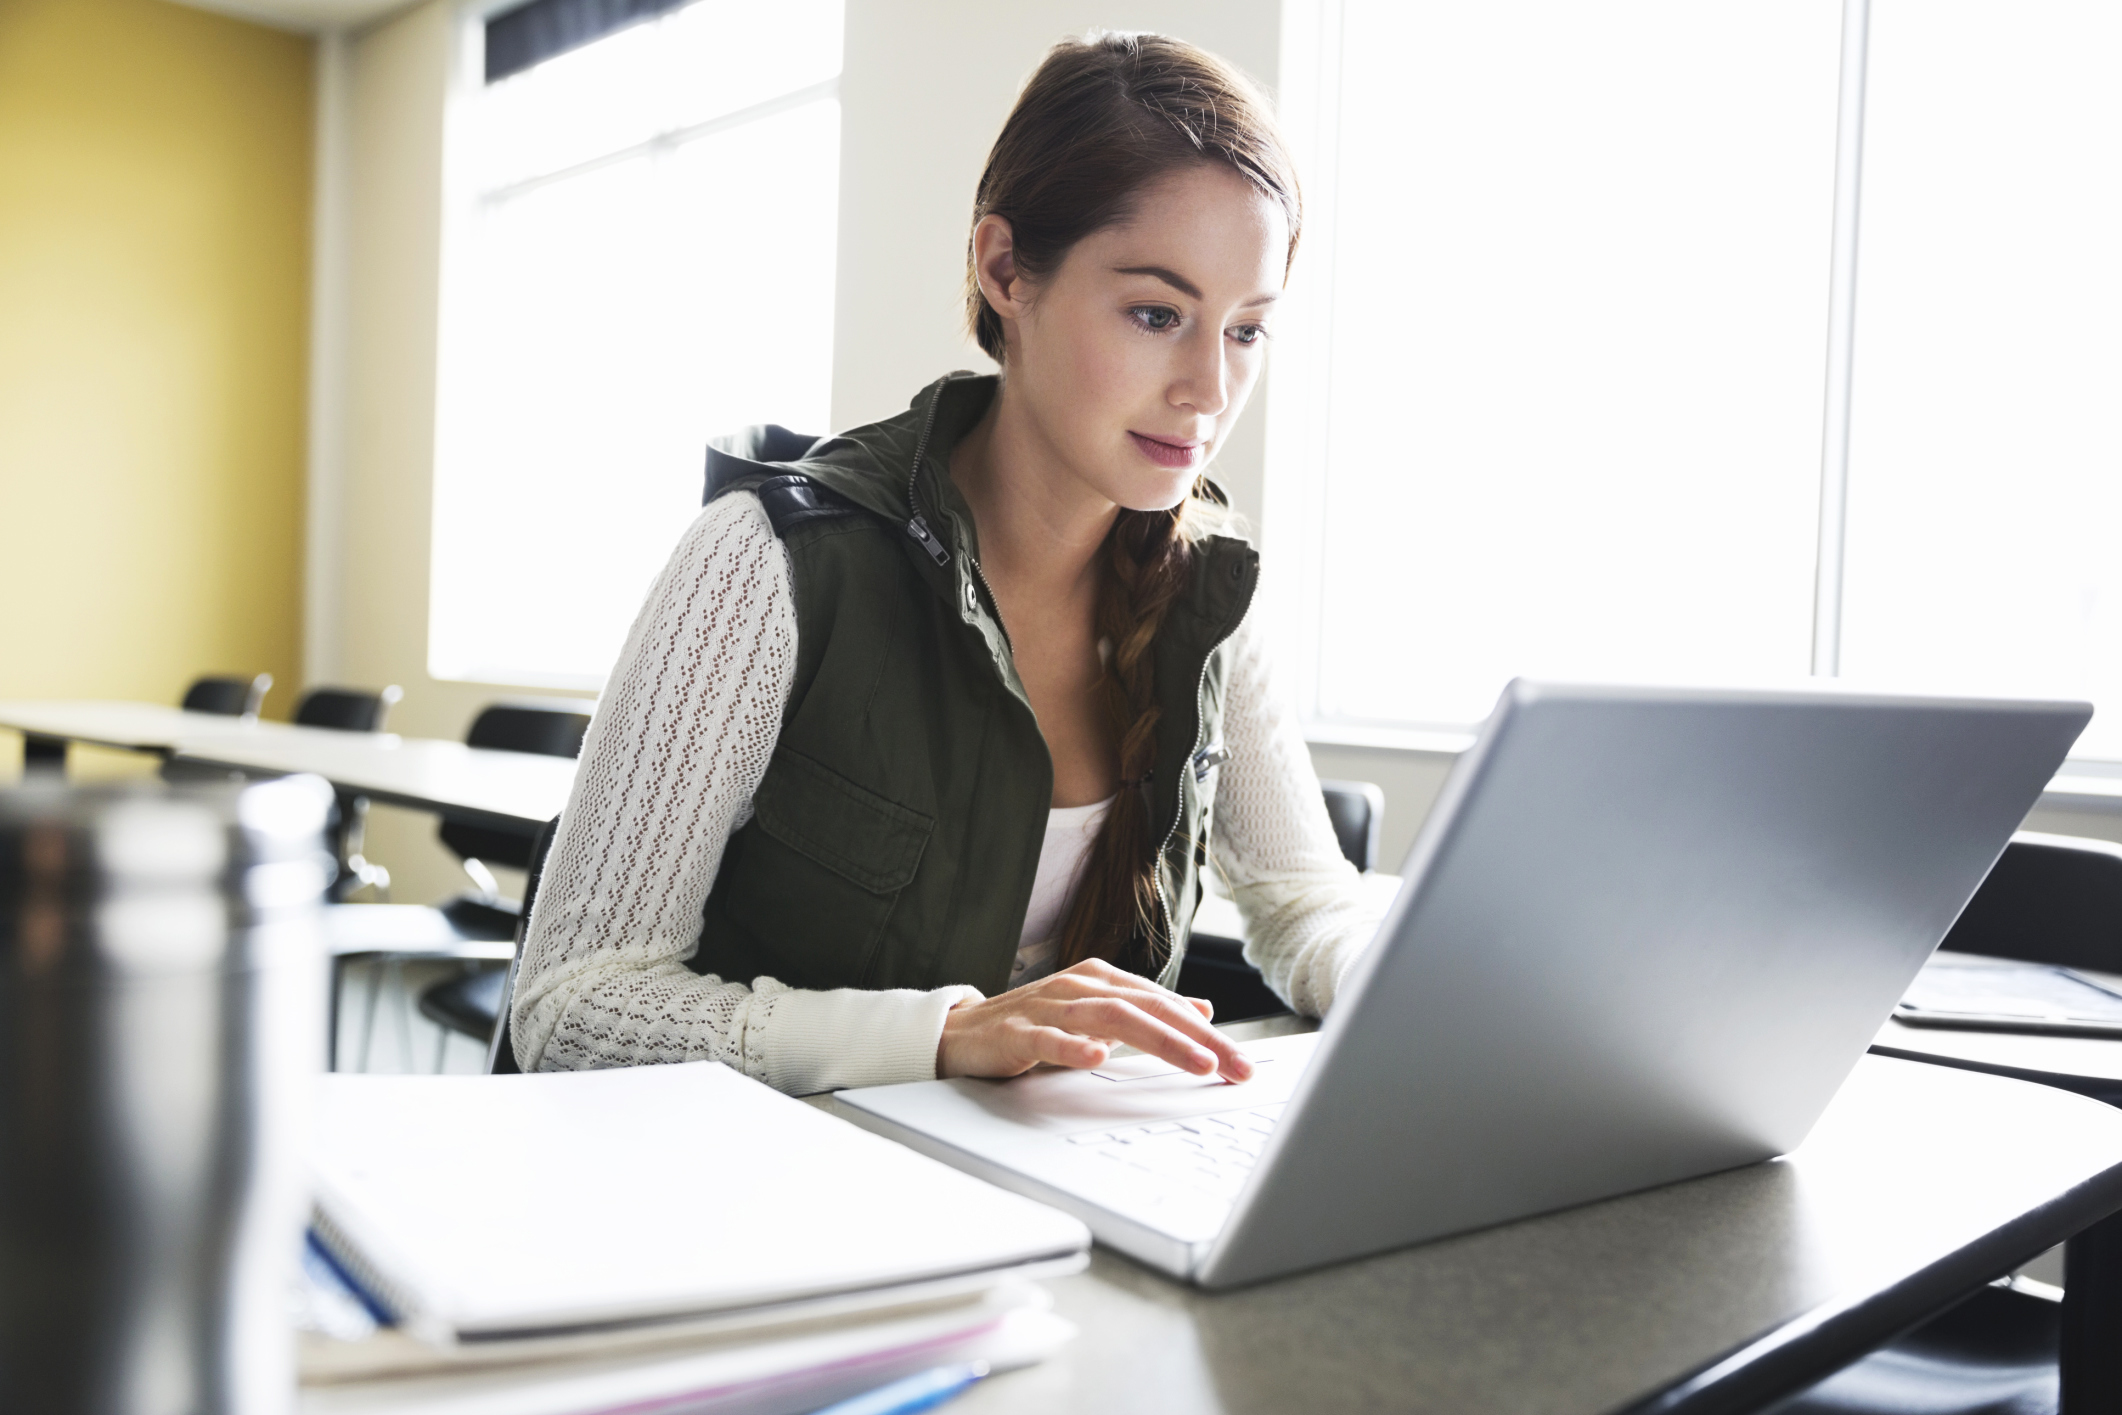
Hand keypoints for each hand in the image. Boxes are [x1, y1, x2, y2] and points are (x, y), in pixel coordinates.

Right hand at [936, 959, 1254, 1082]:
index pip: (1165, 1004)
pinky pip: (1048, 1039)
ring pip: (1111, 1018)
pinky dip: (1074, 1047)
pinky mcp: (1016, 1033)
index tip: (1242, 1062)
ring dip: (1158, 1040)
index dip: (1207, 1033)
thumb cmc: (1033, 1026)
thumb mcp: (1096, 1014)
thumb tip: (1202, 1010)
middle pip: (1148, 1008)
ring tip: (1195, 1062)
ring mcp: (1047, 1008)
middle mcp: (1079, 987)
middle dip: (1197, 1039)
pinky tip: (1098, 1058)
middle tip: (1234, 1067)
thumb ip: (1145, 1011)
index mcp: (1102, 981)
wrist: (960, 1034)